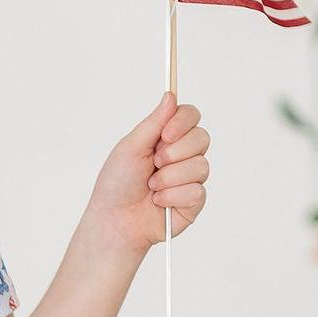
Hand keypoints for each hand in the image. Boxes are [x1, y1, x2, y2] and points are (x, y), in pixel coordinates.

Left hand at [87, 96, 210, 258]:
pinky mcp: (194, 201)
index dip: (183, 122)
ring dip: (169, 178)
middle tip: (154, 164)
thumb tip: (170, 95)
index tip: (165, 134)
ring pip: (201, 166)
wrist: (114, 221)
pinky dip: (172, 196)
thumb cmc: (117, 184)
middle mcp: (182, 155)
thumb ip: (154, 122)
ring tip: (151, 187)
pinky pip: (197, 191)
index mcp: (166, 139)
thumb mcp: (131, 147)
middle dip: (175, 152)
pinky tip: (158, 202)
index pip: (191, 116)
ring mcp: (190, 178)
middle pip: (202, 137)